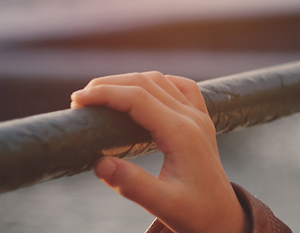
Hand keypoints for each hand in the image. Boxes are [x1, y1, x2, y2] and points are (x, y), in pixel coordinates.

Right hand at [71, 72, 246, 232]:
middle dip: (109, 85)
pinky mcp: (201, 120)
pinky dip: (155, 83)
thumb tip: (99, 164)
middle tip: (79, 100)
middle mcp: (193, 118)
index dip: (105, 94)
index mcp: (182, 134)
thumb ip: (132, 185)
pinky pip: (180, 87)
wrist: (223, 216)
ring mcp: (199, 116)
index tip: (77, 101)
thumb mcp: (163, 204)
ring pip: (161, 81)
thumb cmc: (194, 213)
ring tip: (99, 96)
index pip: (139, 98)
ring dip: (129, 82)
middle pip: (147, 82)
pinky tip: (139, 92)